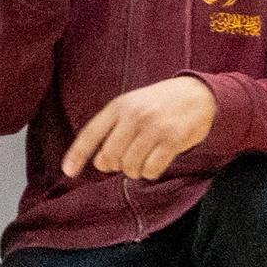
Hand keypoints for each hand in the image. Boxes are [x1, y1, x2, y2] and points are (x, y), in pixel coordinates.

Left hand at [62, 74, 219, 181]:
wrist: (199, 94)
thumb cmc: (159, 103)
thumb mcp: (132, 106)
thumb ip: (113, 130)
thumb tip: (100, 163)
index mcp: (119, 106)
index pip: (91, 134)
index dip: (77, 154)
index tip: (67, 171)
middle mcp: (134, 116)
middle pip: (111, 157)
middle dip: (117, 165)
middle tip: (129, 159)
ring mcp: (154, 127)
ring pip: (130, 166)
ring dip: (135, 170)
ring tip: (144, 159)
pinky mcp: (173, 139)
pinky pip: (151, 169)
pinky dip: (150, 173)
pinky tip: (156, 163)